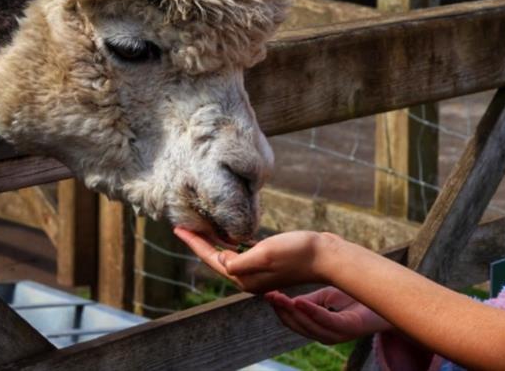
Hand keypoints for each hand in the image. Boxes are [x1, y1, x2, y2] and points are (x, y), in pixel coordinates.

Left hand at [175, 227, 336, 292]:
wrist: (326, 257)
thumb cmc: (297, 252)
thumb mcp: (264, 254)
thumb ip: (238, 261)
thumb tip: (220, 261)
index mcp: (244, 278)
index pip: (211, 259)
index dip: (194, 243)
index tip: (178, 228)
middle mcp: (249, 278)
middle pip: (217, 259)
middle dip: (200, 243)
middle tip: (184, 225)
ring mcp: (260, 271)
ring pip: (229, 256)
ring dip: (215, 242)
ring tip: (202, 227)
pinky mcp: (270, 263)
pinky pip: (243, 253)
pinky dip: (233, 243)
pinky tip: (231, 235)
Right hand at [264, 287, 391, 343]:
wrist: (388, 299)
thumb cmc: (357, 298)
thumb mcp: (328, 296)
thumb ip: (310, 300)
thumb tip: (289, 299)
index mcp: (321, 327)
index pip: (295, 322)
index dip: (281, 310)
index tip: (268, 295)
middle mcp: (327, 334)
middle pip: (299, 326)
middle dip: (282, 312)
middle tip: (269, 295)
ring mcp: (338, 333)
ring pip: (309, 327)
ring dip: (292, 313)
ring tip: (279, 298)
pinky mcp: (349, 328)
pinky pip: (326, 321)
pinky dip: (311, 312)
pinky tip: (299, 302)